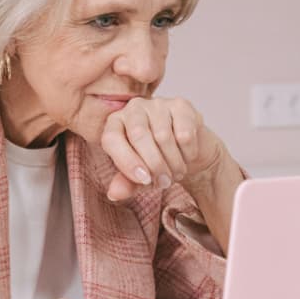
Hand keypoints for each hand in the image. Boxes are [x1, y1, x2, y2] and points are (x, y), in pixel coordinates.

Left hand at [101, 97, 223, 200]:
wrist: (187, 153)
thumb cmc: (156, 162)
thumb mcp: (138, 177)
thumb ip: (125, 183)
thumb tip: (114, 194)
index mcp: (115, 123)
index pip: (112, 139)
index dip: (127, 162)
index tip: (144, 180)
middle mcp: (133, 108)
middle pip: (139, 135)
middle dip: (154, 165)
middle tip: (164, 182)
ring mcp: (157, 104)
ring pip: (163, 136)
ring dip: (173, 163)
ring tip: (175, 173)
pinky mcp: (181, 105)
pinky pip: (184, 134)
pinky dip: (187, 153)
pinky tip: (187, 157)